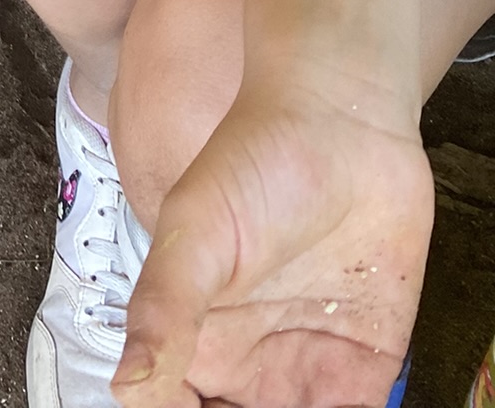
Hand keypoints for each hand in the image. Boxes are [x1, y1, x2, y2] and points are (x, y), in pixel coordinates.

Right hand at [116, 82, 431, 407]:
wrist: (342, 118)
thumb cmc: (255, 154)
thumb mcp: (196, 227)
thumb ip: (163, 306)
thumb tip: (125, 382)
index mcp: (196, 342)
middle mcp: (251, 363)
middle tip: (276, 405)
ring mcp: (312, 366)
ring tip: (315, 401)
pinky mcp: (371, 363)